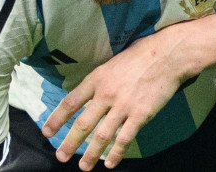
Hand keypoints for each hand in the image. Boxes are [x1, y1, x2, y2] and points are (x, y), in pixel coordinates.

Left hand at [42, 33, 187, 170]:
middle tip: (61, 155)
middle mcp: (106, 93)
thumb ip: (101, 79)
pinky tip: (110, 163)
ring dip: (91, 154)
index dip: (57, 118)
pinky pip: (125, 139)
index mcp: (97, 78)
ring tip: (83, 166)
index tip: (47, 132)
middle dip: (69, 143)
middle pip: (83, 123)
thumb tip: (90, 92)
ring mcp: (123, 105)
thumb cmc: (142, 54)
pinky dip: (116, 153)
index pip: (71, 101)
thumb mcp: (113, 62)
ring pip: (102, 136)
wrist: (168, 55)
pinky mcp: (140, 114)